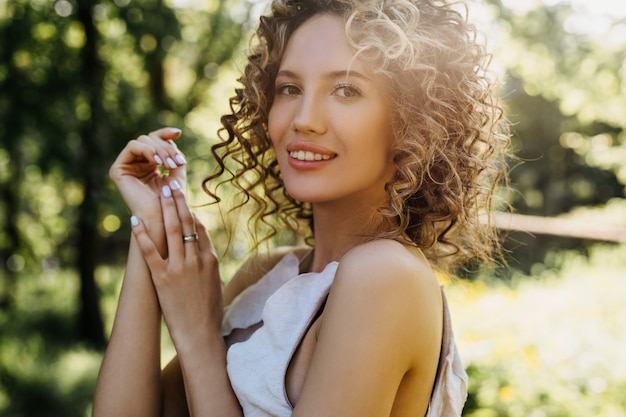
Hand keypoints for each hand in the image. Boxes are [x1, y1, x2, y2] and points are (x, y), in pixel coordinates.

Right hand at [109, 127, 186, 219]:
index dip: (165, 134)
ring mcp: (126, 166)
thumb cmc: (172, 200)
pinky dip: (147, 151)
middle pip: (149, 139)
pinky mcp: (118, 170)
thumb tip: (173, 134)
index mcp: (148, 163)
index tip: (178, 133)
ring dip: (159, 150)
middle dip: (166, 148)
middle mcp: (135, 163)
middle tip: (177, 162)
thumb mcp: (176, 172)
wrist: (162, 218)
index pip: (155, 140)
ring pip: (142, 141)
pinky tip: (157, 163)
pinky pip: (132, 147)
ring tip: (169, 165)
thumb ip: (174, 154)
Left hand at [130, 181, 224, 351]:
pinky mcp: (162, 278)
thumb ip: (209, 264)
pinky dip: (141, 234)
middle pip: (186, 223)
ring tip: (159, 193)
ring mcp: (179, 268)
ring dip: (164, 209)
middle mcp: (196, 259)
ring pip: (171, 231)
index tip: (183, 200)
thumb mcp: (215, 283)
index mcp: (210, 260)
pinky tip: (134, 221)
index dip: (191, 211)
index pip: (200, 228)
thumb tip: (204, 251)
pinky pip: (150, 252)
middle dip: (178, 202)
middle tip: (172, 185)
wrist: (200, 333)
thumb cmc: (209, 312)